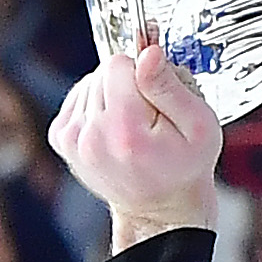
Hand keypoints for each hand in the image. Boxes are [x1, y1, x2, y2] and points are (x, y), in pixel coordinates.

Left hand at [50, 34, 221, 249]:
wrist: (160, 208)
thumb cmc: (184, 167)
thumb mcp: (200, 126)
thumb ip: (172, 86)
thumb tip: (146, 53)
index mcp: (124, 130)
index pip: (118, 63)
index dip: (144, 74)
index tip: (158, 99)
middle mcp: (91, 135)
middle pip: (103, 71)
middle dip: (129, 86)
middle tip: (151, 118)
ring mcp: (72, 138)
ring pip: (90, 82)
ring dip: (113, 96)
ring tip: (135, 126)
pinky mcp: (61, 138)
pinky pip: (78, 96)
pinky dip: (97, 105)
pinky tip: (116, 126)